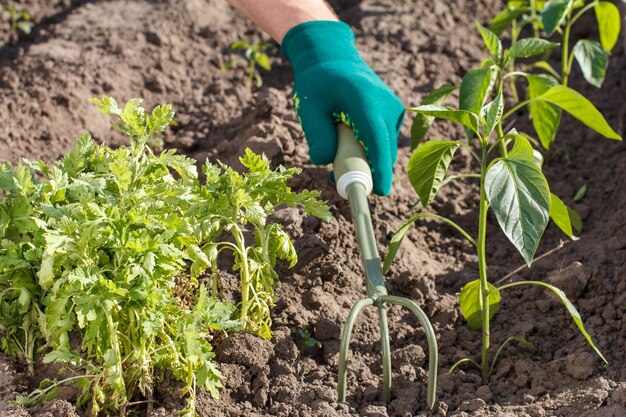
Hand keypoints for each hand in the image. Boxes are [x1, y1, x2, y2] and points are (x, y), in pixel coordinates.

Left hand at [281, 21, 403, 195]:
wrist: (334, 57)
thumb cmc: (318, 82)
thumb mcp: (308, 106)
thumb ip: (316, 134)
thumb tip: (324, 162)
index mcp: (366, 102)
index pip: (377, 142)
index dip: (380, 170)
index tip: (379, 192)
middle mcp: (386, 106)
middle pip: (383, 152)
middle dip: (365, 171)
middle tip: (333, 178)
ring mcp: (394, 110)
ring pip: (385, 150)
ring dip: (366, 160)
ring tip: (336, 154)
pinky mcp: (394, 115)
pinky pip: (385, 142)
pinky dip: (370, 150)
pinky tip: (349, 142)